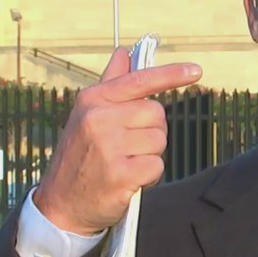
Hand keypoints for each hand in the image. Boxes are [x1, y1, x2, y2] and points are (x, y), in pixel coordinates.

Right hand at [32, 48, 202, 235]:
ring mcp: (109, 147)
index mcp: (93, 100)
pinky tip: (128, 180)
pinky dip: (149, 176)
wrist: (60, 203)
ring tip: (124, 164)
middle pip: (157, 114)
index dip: (171, 74)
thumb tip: (123, 52)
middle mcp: (99, 119)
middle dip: (151, 132)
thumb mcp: (86, 115)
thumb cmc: (80, 156)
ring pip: (159, 141)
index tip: (196, 70)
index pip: (140, 80)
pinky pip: (157, 165)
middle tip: (127, 147)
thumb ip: (110, 83)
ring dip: (149, 155)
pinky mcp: (120, 175)